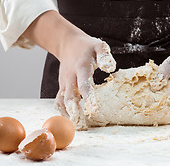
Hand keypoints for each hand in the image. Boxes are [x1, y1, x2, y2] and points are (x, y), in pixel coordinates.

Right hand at [22, 10, 115, 128]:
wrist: (67, 43)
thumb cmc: (87, 47)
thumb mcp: (98, 45)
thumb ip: (105, 55)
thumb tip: (110, 68)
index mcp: (81, 67)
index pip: (84, 84)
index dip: (88, 96)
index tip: (93, 108)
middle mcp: (70, 77)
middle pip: (70, 96)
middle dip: (76, 111)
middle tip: (83, 125)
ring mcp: (64, 82)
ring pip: (62, 101)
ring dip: (68, 114)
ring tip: (76, 127)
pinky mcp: (62, 86)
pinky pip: (59, 101)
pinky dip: (62, 111)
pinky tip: (70, 120)